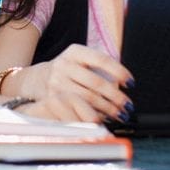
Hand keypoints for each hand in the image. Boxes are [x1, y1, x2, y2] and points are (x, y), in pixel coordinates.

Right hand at [15, 44, 132, 121]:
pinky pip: (79, 108)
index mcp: (75, 52)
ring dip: (107, 108)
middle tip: (128, 105)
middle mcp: (65, 64)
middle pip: (96, 82)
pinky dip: (94, 114)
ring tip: (119, 113)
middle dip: (116, 96)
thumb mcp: (79, 60)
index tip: (131, 82)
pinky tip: (103, 117)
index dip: (119, 71)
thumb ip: (99, 66)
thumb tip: (123, 83)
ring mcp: (57, 81)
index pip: (101, 59)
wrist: (38, 78)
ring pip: (88, 98)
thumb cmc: (68, 70)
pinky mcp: (54, 98)